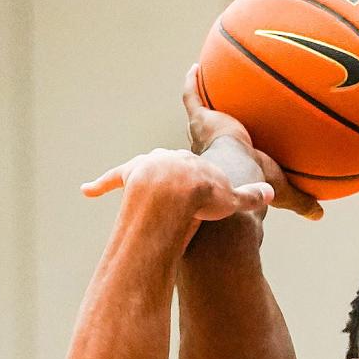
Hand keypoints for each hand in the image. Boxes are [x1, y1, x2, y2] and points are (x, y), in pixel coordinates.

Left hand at [82, 148, 273, 226]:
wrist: (176, 193)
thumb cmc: (205, 198)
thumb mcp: (233, 200)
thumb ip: (251, 197)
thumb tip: (271, 193)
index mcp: (196, 164)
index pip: (200, 172)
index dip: (203, 185)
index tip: (205, 196)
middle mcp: (171, 158)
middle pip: (172, 165)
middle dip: (176, 176)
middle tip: (179, 195)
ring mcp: (148, 164)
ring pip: (145, 167)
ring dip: (143, 175)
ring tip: (140, 186)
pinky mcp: (129, 175)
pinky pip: (112, 179)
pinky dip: (99, 184)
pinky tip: (87, 191)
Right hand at [182, 66, 322, 219]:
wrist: (235, 173)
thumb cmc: (257, 185)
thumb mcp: (283, 192)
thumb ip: (300, 201)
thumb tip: (320, 216)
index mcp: (229, 164)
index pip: (230, 155)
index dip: (231, 148)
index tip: (235, 141)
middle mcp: (212, 148)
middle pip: (210, 133)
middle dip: (212, 121)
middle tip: (217, 109)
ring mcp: (204, 132)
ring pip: (199, 112)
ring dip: (200, 98)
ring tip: (202, 80)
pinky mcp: (201, 119)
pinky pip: (192, 96)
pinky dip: (192, 83)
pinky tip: (197, 67)